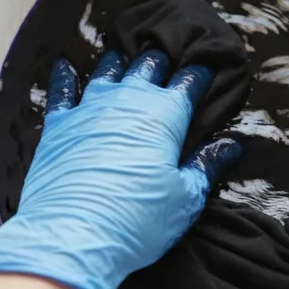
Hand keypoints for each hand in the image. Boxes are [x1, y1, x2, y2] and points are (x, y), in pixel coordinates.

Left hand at [0, 50, 239, 288]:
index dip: (198, 74)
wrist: (74, 236)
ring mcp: (90, 110)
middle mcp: (128, 102)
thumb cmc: (136, 220)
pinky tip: (63, 64)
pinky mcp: (59, 126)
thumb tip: (230, 146)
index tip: (205, 67)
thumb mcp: (185, 198)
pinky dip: (64, 76)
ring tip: (125, 53)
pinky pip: (62, 91)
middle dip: (160, 59)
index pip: (187, 84)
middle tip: (166, 53)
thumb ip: (206, 166)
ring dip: (119, 62)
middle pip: (148, 68)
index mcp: (165, 116)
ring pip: (107, 72)